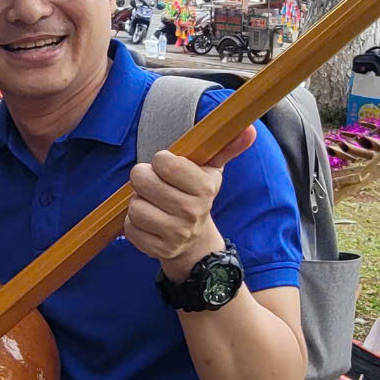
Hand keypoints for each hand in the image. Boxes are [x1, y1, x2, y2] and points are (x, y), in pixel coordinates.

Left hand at [125, 123, 253, 278]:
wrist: (195, 240)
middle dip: (143, 178)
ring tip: (152, 204)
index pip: (165, 163)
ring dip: (138, 202)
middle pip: (142, 181)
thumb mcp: (211, 170)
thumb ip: (227, 147)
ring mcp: (175, 234)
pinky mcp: (158, 250)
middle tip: (154, 184)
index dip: (160, 161)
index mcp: (204, 188)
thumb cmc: (196, 195)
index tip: (166, 166)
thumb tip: (250, 130)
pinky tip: (149, 222)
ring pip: (135, 206)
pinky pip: (129, 229)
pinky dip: (133, 224)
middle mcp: (191, 212)